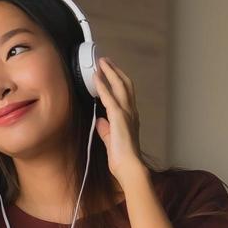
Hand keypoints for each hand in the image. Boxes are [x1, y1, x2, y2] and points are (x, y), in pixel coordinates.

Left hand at [94, 57, 145, 185]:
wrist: (129, 167)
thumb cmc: (122, 159)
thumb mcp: (112, 142)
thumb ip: (106, 131)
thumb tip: (100, 121)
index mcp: (131, 118)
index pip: (126, 94)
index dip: (118, 81)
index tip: (111, 73)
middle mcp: (131, 112)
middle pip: (125, 85)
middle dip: (115, 71)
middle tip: (106, 61)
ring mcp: (126, 113)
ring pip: (120, 86)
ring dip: (110, 72)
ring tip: (102, 62)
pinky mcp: (118, 117)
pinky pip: (109, 97)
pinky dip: (102, 85)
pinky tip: (96, 77)